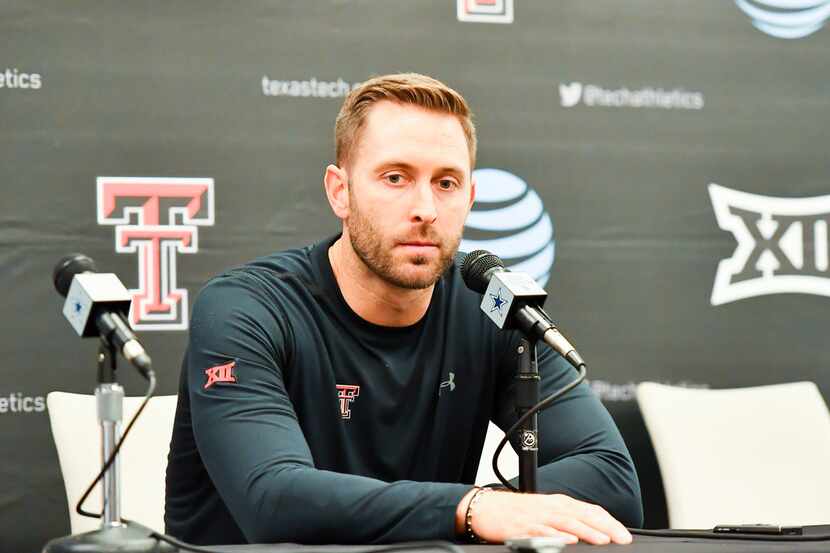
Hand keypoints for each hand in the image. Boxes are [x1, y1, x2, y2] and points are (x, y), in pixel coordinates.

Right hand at [456, 489, 632, 544]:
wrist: (484, 509)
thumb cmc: (515, 512)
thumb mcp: (545, 512)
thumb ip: (567, 519)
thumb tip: (591, 530)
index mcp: (558, 503)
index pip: (590, 510)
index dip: (609, 522)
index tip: (624, 534)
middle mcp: (551, 507)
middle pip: (582, 515)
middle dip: (605, 527)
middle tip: (622, 538)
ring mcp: (537, 517)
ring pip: (566, 523)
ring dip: (586, 532)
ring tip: (602, 540)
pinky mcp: (523, 527)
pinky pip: (542, 532)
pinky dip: (556, 536)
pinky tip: (567, 541)